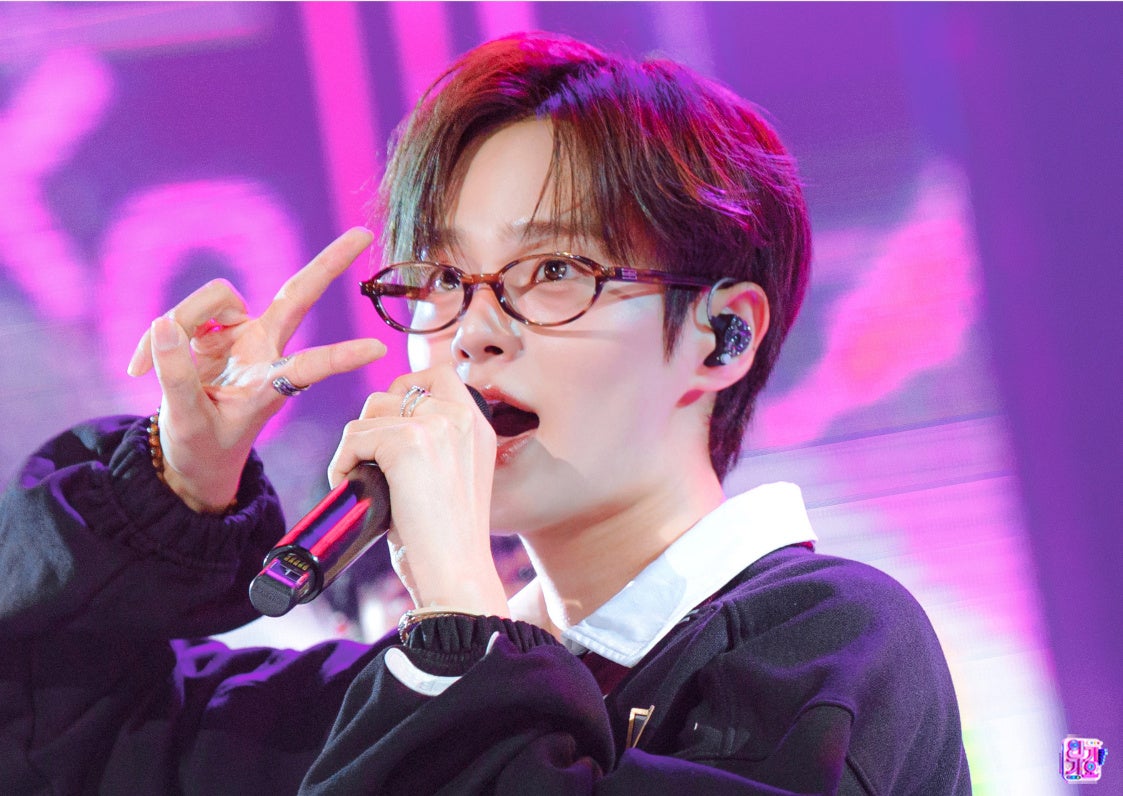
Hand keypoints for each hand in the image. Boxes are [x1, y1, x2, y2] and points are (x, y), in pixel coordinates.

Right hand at [127, 228, 385, 512]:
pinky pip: (179, 314)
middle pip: (298, 294)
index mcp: (272, 384)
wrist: (190, 454)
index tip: (379, 349)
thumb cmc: (202, 445)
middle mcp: (264, 349)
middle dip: (329, 263)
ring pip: (212, 298)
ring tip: (145, 369)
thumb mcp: (187, 421)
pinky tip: (137, 367)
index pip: (310, 366)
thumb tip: (162, 323)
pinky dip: (153, 339)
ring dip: (178, 323)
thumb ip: (175, 375)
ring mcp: (239, 334)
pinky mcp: (212, 330)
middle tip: (364, 234)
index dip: (340, 357)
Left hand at [328, 367, 507, 616]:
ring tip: (360, 480)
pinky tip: (352, 488)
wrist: (456, 573)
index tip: (390, 427)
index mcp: (479, 425)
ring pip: (370, 412)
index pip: (438, 374)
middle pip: (395, 390)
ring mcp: (436, 426)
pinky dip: (342, 463)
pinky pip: (354, 437)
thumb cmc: (448, 541)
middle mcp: (462, 417)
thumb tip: (386, 429)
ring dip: (355, 445)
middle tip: (369, 464)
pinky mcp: (407, 442)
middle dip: (372, 423)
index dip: (406, 390)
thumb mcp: (454, 478)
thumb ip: (436, 445)